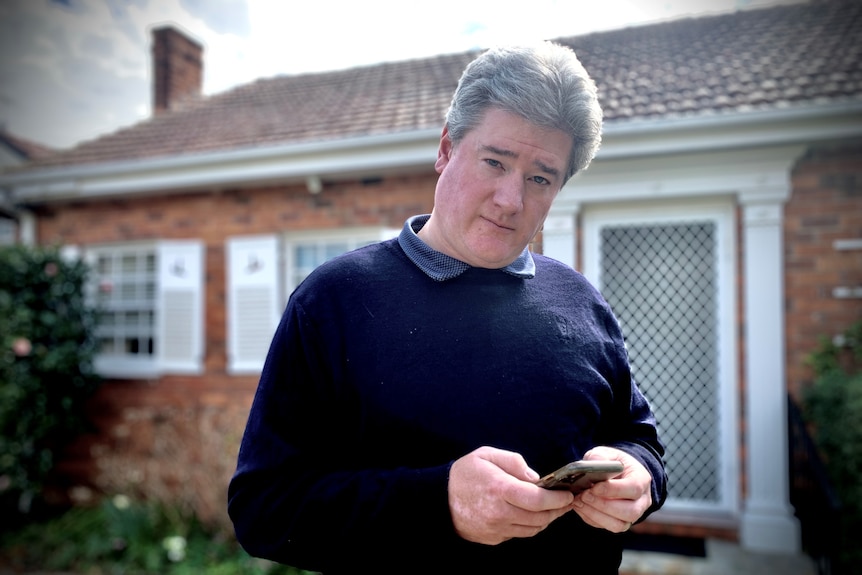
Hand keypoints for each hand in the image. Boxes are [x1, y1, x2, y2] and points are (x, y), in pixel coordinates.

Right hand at [448, 446, 573, 544]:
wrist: (439, 498)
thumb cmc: (465, 473)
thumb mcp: (487, 455)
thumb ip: (514, 462)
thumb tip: (536, 478)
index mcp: (499, 489)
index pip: (537, 500)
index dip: (557, 499)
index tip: (567, 494)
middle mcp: (498, 512)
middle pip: (539, 518)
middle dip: (556, 510)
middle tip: (565, 502)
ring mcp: (495, 528)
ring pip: (531, 529)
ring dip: (545, 520)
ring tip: (552, 509)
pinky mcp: (492, 538)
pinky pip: (518, 534)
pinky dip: (529, 526)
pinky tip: (531, 515)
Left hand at [571, 446, 652, 532]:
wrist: (617, 473)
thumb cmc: (613, 463)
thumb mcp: (608, 453)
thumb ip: (600, 456)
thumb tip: (594, 463)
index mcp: (642, 479)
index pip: (633, 488)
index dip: (613, 490)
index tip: (594, 487)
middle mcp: (642, 501)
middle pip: (629, 512)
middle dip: (603, 505)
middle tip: (583, 495)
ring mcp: (633, 514)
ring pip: (619, 524)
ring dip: (596, 514)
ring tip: (578, 501)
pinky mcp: (621, 523)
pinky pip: (607, 527)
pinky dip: (591, 518)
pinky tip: (580, 506)